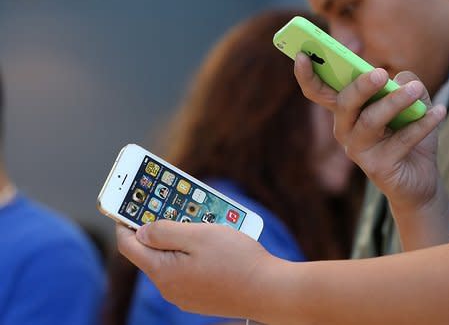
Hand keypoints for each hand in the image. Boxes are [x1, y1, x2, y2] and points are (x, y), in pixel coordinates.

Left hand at [116, 222, 277, 318]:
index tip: (126, 204)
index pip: (129, 245)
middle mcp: (169, 288)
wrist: (269, 290)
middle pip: (152, 252)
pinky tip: (215, 244)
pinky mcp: (200, 298)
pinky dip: (194, 255)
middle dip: (161, 228)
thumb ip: (165, 231)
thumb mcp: (199, 235)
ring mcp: (185, 296)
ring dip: (181, 241)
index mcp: (163, 272)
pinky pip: (188, 271)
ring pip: (173, 261)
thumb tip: (140, 230)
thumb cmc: (237, 260)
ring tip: (202, 222)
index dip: (124, 222)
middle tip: (175, 207)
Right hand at [294, 52, 446, 211]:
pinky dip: (422, 124)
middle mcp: (345, 130)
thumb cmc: (408, 134)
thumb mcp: (409, 103)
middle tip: (381, 73)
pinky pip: (400, 141)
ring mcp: (359, 151)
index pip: (318, 92)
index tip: (301, 54)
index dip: (306, 74)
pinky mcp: (378, 168)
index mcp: (346, 111)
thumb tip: (403, 79)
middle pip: (345, 103)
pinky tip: (439, 111)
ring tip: (416, 89)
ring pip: (371, 121)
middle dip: (361, 86)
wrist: (420, 179)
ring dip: (395, 102)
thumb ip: (404, 83)